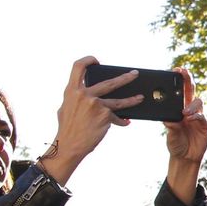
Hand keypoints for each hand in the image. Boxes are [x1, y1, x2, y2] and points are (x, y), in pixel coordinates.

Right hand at [42, 56, 142, 184]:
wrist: (69, 145)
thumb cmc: (67, 128)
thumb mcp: (66, 108)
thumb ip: (76, 98)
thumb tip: (87, 93)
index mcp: (71, 90)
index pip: (78, 67)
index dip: (88, 60)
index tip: (97, 61)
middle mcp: (84, 95)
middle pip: (109, 82)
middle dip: (125, 78)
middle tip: (135, 74)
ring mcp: (95, 104)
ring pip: (119, 100)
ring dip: (132, 99)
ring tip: (140, 98)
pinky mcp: (105, 116)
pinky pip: (117, 118)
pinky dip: (121, 121)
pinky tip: (126, 122)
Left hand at [163, 68, 206, 205]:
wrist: (186, 158)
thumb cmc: (176, 145)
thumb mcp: (170, 136)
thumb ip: (171, 127)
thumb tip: (169, 119)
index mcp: (178, 110)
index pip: (179, 92)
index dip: (179, 81)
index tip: (176, 70)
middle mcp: (188, 111)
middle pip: (190, 91)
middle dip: (187, 80)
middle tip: (183, 71)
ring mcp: (197, 117)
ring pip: (197, 102)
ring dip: (191, 105)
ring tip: (184, 113)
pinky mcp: (204, 125)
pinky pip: (202, 116)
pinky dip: (196, 116)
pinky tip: (189, 118)